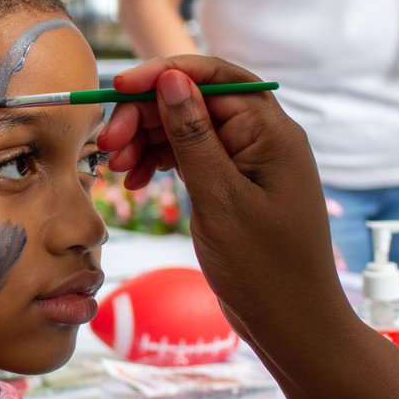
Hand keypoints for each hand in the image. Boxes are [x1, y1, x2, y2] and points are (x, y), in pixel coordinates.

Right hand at [97, 56, 347, 329]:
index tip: (118, 88)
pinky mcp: (235, 185)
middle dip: (146, 115)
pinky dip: (160, 162)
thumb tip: (172, 78)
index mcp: (270, 132)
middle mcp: (262, 138)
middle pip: (195, 101)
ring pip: (188, 129)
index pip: (213, 78)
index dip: (163, 75)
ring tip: (116, 168)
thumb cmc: (264, 268)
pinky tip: (136, 180)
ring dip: (147, 140)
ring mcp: (248, 162)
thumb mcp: (220, 199)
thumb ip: (193, 137)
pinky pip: (192, 156)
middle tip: (106, 144)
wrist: (292, 324)